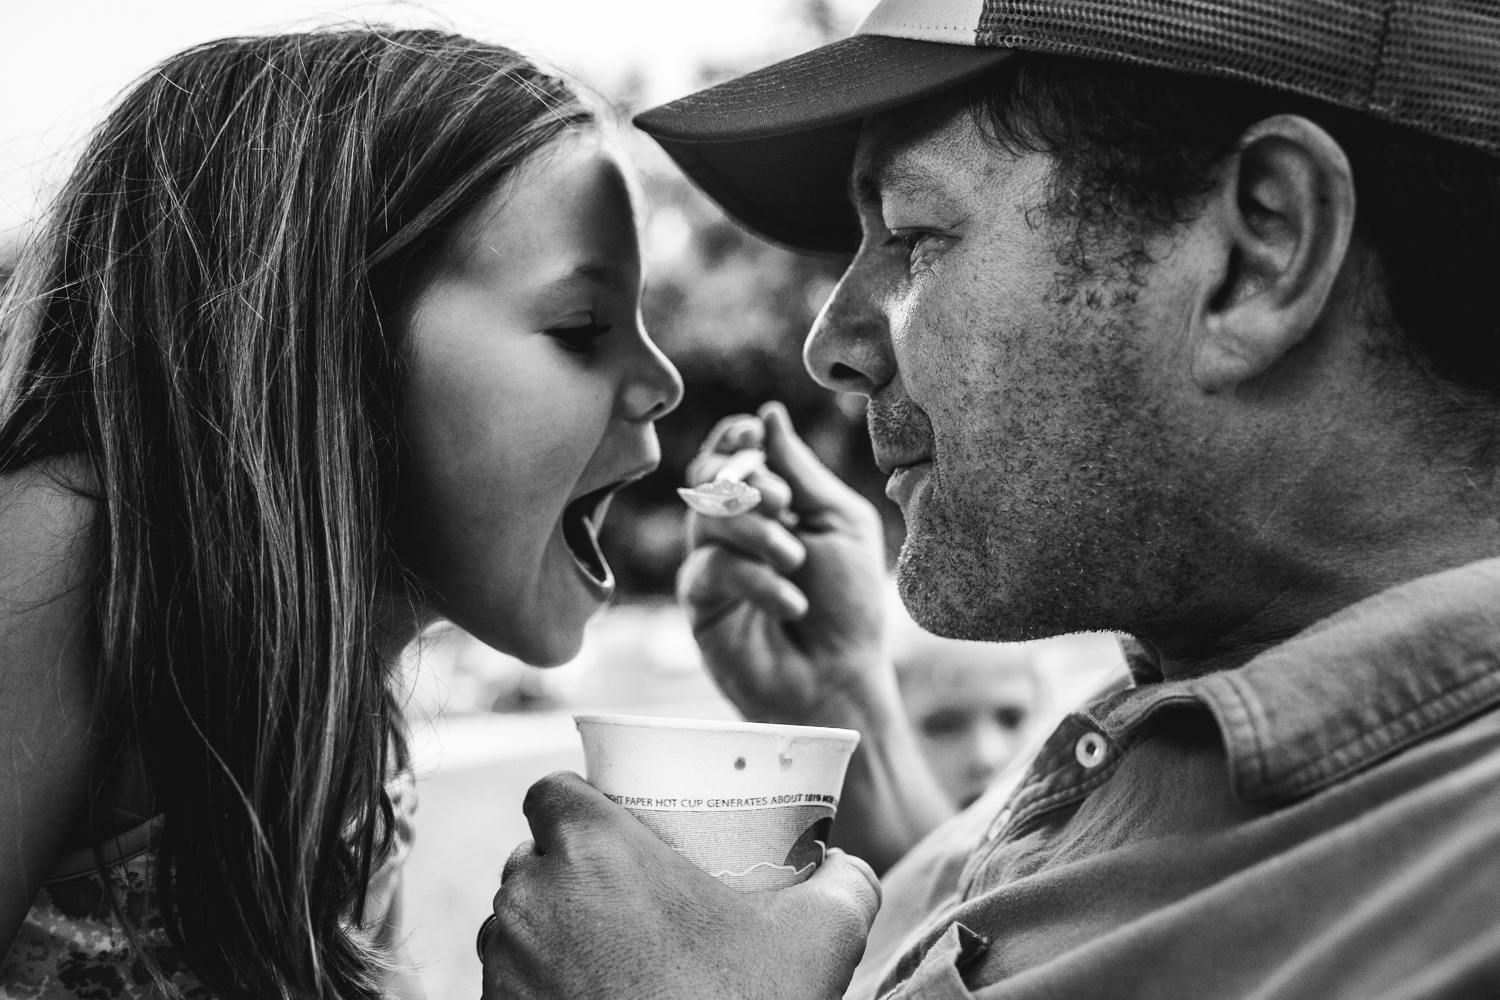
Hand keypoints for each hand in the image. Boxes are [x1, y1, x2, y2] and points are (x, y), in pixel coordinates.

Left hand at [480, 772, 880, 999]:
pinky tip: (593, 995)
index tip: (621, 825)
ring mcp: (503, 961)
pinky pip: (508, 977)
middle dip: (570, 866)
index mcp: (589, 847)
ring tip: (611, 947)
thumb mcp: (819, 939)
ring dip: (552, 923)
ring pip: (515, 918)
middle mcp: (529, 896)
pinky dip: (541, 980)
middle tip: (630, 890)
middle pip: (534, 855)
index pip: (550, 791)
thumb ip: (845, 885)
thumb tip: (848, 868)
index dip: (581, 801)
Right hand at [677, 401, 891, 726]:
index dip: (736, 438)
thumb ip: (801, 471)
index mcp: (772, 502)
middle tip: (781, 502)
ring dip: (756, 531)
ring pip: (705, 517)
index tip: (751, 435)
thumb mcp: (838, 524)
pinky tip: (790, 603)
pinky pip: (708, 568)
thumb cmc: (849, 605)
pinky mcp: (699, 603)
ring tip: (795, 560)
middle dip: (742, 479)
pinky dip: (754, 580)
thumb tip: (767, 413)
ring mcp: (713, 564)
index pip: (736, 452)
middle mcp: (736, 528)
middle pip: (706, 476)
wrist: (841, 679)